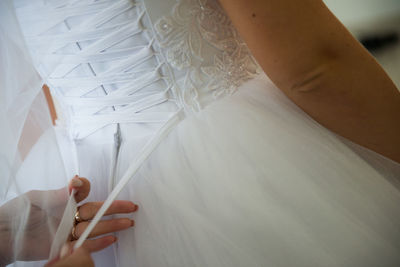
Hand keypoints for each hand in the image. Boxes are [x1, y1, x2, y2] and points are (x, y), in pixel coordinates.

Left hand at [0, 176, 137, 264]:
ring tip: (129, 223)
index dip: (86, 187)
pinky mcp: (65, 247)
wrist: (2, 236)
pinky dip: (99, 243)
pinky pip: (86, 245)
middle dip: (115, 208)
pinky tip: (113, 239)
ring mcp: (68, 232)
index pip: (83, 192)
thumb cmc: (16, 214)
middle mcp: (69, 216)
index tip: (81, 184)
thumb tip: (75, 183)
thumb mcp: (35, 199)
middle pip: (96, 211)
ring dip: (113, 225)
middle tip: (132, 207)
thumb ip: (57, 194)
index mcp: (64, 201)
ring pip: (95, 227)